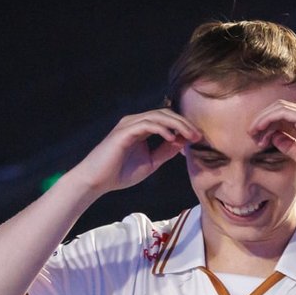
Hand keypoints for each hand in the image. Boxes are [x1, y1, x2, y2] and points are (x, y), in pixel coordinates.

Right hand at [72, 110, 200, 194]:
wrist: (97, 181)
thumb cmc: (119, 173)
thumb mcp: (150, 162)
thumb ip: (165, 152)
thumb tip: (183, 143)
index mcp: (142, 128)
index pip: (167, 119)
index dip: (184, 126)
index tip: (198, 138)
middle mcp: (136, 122)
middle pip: (166, 113)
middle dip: (184, 123)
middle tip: (199, 135)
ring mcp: (129, 124)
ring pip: (159, 116)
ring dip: (177, 125)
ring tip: (190, 136)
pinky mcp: (124, 131)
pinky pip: (147, 124)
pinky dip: (162, 129)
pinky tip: (173, 139)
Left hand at [248, 101, 295, 188]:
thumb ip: (289, 146)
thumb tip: (274, 139)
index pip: (282, 118)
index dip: (267, 127)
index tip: (258, 141)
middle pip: (278, 109)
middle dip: (262, 120)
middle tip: (252, 135)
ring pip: (278, 107)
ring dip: (262, 118)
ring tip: (253, 133)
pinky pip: (282, 112)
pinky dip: (268, 118)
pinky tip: (260, 129)